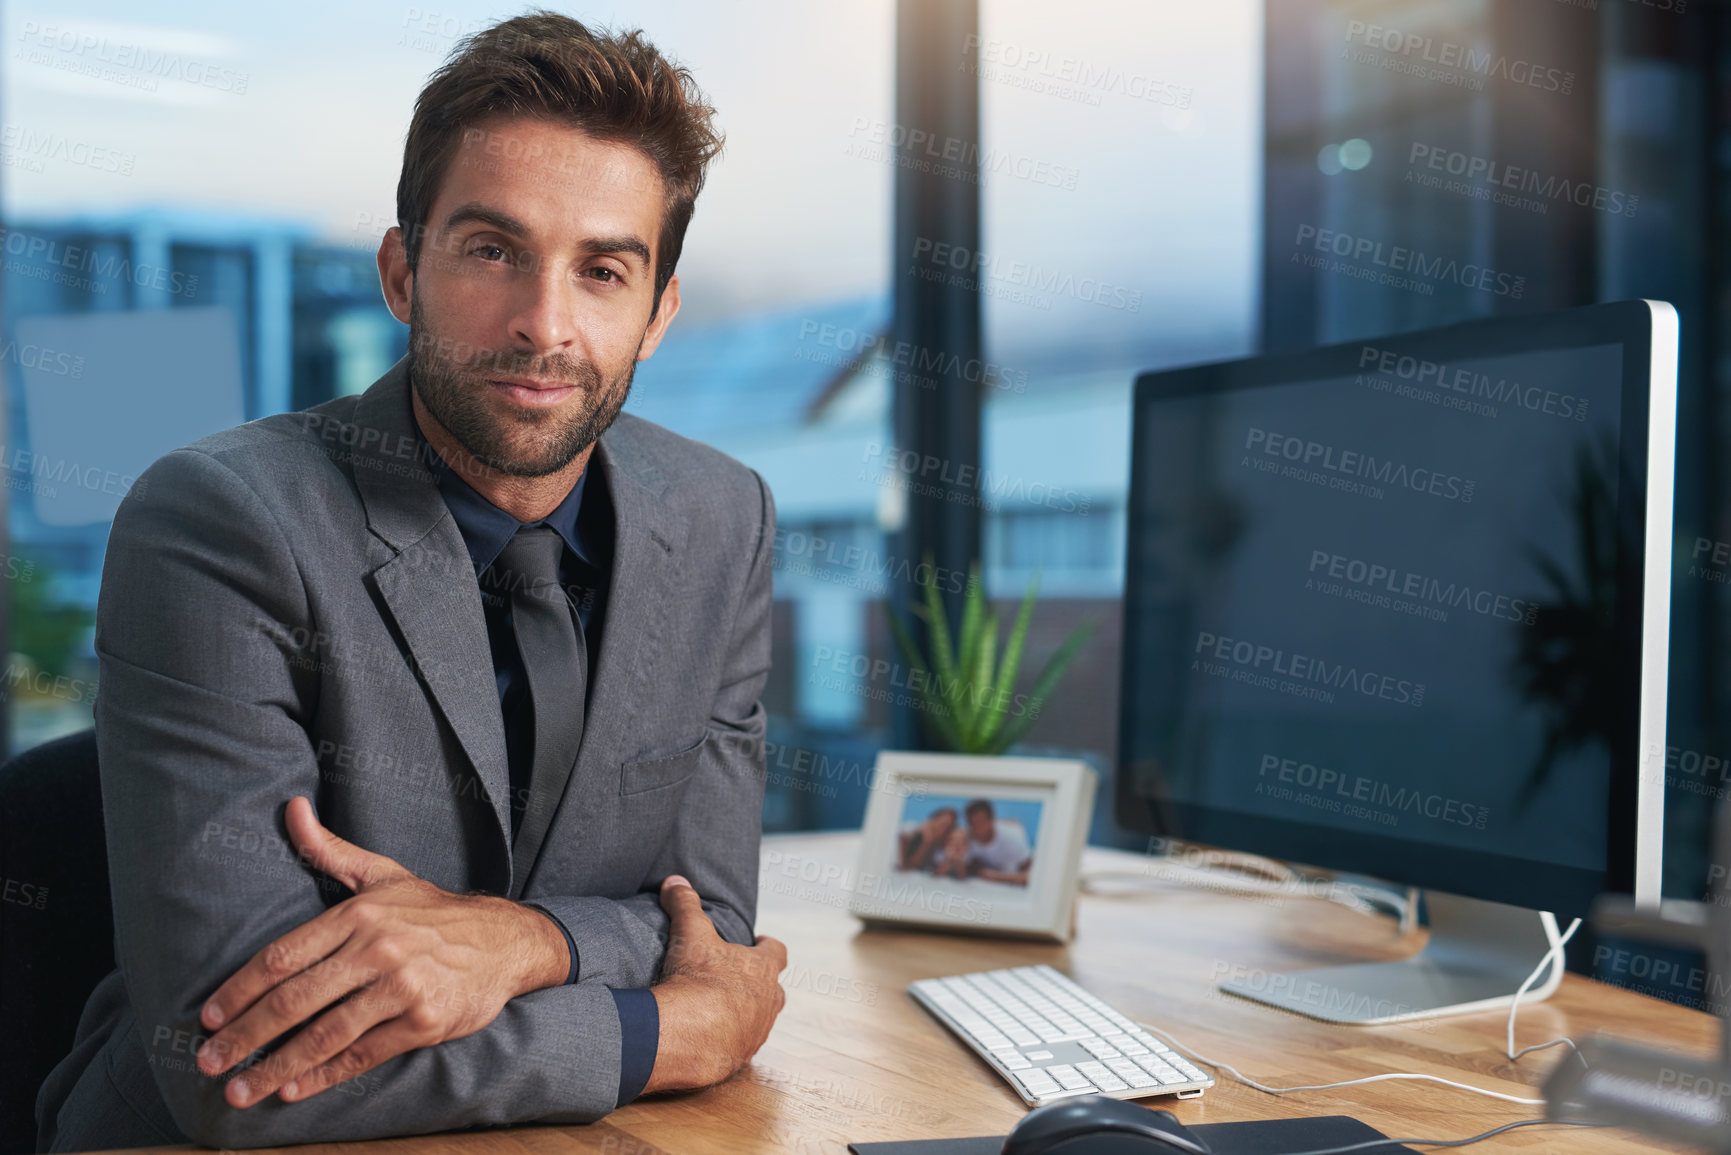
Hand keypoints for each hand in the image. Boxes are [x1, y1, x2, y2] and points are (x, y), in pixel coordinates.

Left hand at [194, 797, 568, 1107]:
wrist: (504, 940)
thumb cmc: (432, 911)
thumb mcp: (382, 874)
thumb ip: (329, 849)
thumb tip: (290, 807)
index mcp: (359, 914)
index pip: (283, 956)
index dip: (239, 990)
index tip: (207, 1018)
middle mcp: (378, 949)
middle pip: (295, 999)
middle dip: (245, 1035)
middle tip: (208, 1062)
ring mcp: (402, 988)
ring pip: (325, 1033)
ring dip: (276, 1067)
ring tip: (240, 1090)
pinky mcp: (424, 1021)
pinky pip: (363, 1054)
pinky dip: (325, 1075)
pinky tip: (293, 1090)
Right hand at [642, 875, 786, 1091]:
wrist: (688, 1035)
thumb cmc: (698, 979)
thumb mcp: (689, 934)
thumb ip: (685, 904)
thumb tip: (675, 881)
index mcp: (764, 969)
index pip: (777, 952)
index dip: (767, 946)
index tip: (759, 941)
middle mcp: (768, 1002)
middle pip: (774, 989)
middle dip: (760, 983)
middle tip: (739, 978)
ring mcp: (756, 1033)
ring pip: (760, 1020)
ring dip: (746, 1013)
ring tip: (723, 1009)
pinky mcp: (739, 1058)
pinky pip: (738, 1045)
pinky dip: (727, 1039)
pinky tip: (709, 1036)